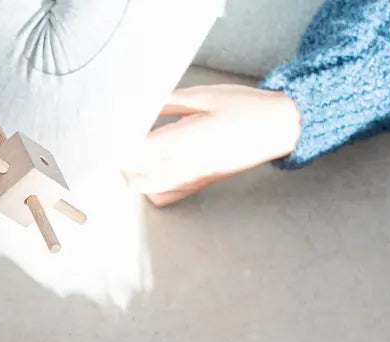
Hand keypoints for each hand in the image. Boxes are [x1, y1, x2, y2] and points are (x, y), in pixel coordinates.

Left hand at [122, 85, 301, 205]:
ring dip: (131, 171)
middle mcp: (183, 168)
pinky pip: (160, 196)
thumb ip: (166, 102)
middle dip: (121, 158)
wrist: (275, 129)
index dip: (120, 141)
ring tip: (135, 150)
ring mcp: (188, 181)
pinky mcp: (193, 187)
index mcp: (184, 142)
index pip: (136, 151)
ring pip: (143, 188)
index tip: (113, 128)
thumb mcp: (202, 96)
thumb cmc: (244, 110)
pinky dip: (148, 185)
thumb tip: (138, 104)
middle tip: (122, 138)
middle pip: (132, 175)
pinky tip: (152, 167)